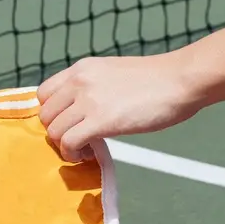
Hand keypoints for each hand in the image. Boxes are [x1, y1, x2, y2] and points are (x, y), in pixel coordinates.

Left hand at [37, 53, 205, 160]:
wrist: (180, 80)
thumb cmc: (157, 80)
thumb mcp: (115, 74)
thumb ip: (94, 87)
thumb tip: (84, 110)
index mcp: (82, 68)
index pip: (44, 93)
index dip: (53, 113)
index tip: (69, 124)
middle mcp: (79, 81)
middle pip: (45, 115)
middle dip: (58, 132)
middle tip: (78, 140)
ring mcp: (88, 100)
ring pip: (53, 131)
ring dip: (65, 146)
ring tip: (85, 149)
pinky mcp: (101, 120)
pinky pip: (68, 143)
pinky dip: (73, 154)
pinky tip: (88, 155)